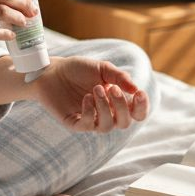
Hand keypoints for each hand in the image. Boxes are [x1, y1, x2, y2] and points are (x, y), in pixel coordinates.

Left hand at [32, 56, 149, 132]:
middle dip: (121, 106)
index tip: (138, 93)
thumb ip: (119, 77)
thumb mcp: (102, 68)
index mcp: (116, 102)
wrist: (52, 70)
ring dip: (104, 108)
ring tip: (95, 89)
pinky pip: (87, 126)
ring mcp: (90, 120)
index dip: (142, 107)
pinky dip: (89, 112)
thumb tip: (135, 89)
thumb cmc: (78, 69)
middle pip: (125, 123)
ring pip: (107, 127)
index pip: (137, 113)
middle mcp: (105, 114)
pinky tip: (86, 97)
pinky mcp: (74, 123)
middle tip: (112, 89)